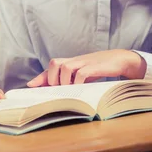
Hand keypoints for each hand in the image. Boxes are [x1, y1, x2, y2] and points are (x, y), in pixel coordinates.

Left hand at [27, 50, 146, 86]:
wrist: (120, 59)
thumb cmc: (99, 68)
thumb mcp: (83, 74)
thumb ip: (71, 80)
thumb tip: (57, 92)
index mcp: (72, 62)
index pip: (52, 67)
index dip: (41, 77)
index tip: (30, 86)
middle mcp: (76, 60)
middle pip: (55, 63)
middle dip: (52, 78)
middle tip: (57, 90)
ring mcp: (85, 62)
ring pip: (65, 67)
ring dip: (63, 80)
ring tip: (68, 90)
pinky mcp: (95, 66)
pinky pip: (82, 73)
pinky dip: (78, 81)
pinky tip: (79, 88)